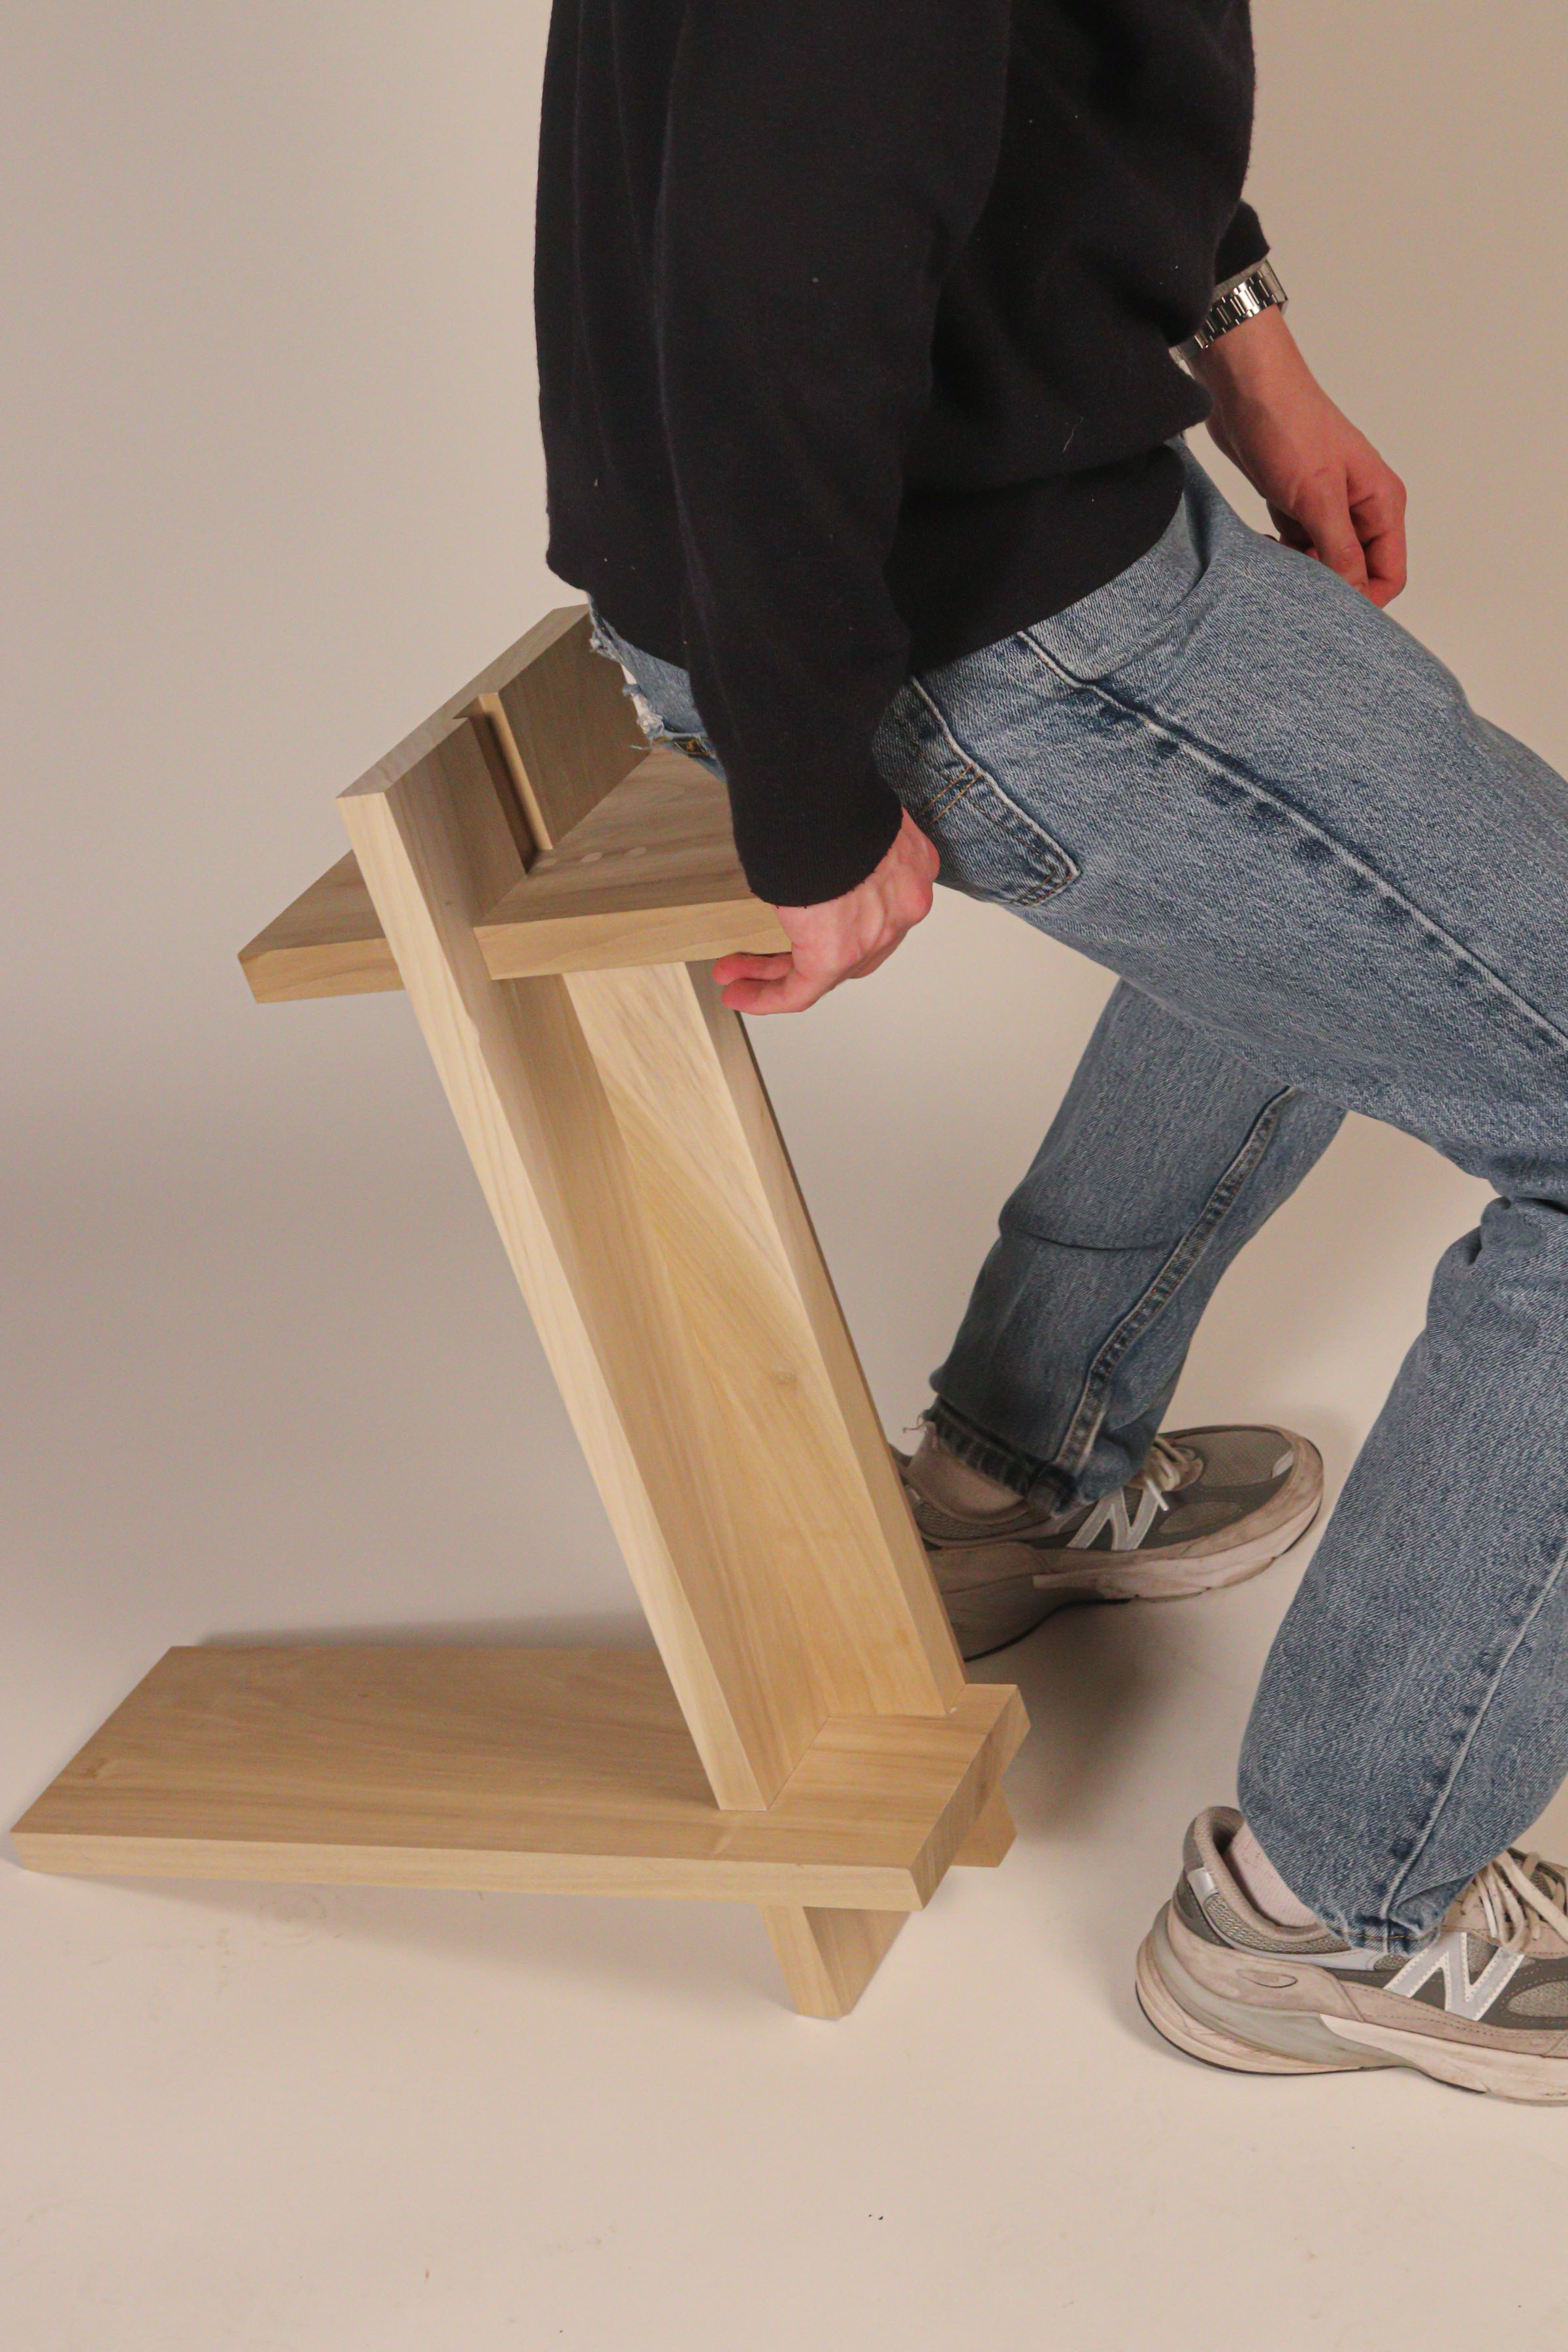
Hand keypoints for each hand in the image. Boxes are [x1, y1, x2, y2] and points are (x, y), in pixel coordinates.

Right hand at [713, 808, 939, 1013]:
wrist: (822, 792)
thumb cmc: (828, 793)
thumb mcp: (844, 819)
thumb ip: (840, 847)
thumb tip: (809, 859)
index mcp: (910, 865)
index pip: (878, 906)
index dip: (843, 916)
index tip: (810, 915)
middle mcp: (902, 904)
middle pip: (856, 945)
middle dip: (806, 952)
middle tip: (766, 956)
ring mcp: (875, 932)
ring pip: (829, 969)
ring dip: (777, 974)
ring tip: (737, 978)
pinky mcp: (840, 952)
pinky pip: (805, 987)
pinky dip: (770, 995)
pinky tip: (741, 994)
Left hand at [1190, 305, 1407, 606]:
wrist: (1245, 387)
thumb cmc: (1288, 426)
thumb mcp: (1317, 495)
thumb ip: (1339, 549)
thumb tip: (1354, 595)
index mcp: (1382, 503)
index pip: (1390, 574)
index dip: (1363, 599)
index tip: (1325, 608)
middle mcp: (1361, 507)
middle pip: (1358, 572)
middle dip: (1328, 586)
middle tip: (1291, 584)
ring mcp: (1329, 506)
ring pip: (1325, 562)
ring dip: (1301, 572)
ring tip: (1273, 562)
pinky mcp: (1297, 503)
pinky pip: (1298, 547)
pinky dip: (1284, 556)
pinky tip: (1263, 548)